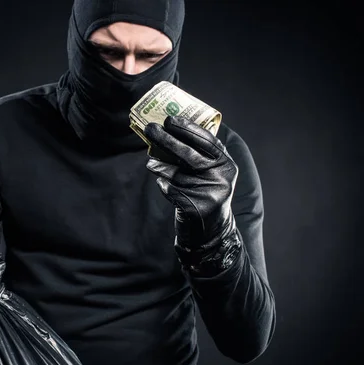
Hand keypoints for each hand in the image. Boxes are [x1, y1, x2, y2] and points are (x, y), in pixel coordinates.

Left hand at [144, 116, 237, 264]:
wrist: (211, 231)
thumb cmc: (204, 194)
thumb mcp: (209, 174)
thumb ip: (197, 155)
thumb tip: (166, 133)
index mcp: (227, 165)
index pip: (208, 141)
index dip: (188, 128)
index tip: (170, 119)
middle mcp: (222, 178)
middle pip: (189, 155)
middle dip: (167, 139)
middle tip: (151, 129)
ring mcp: (210, 194)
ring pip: (176, 173)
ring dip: (160, 166)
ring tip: (151, 162)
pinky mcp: (196, 208)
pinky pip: (171, 190)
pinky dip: (163, 185)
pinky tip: (162, 183)